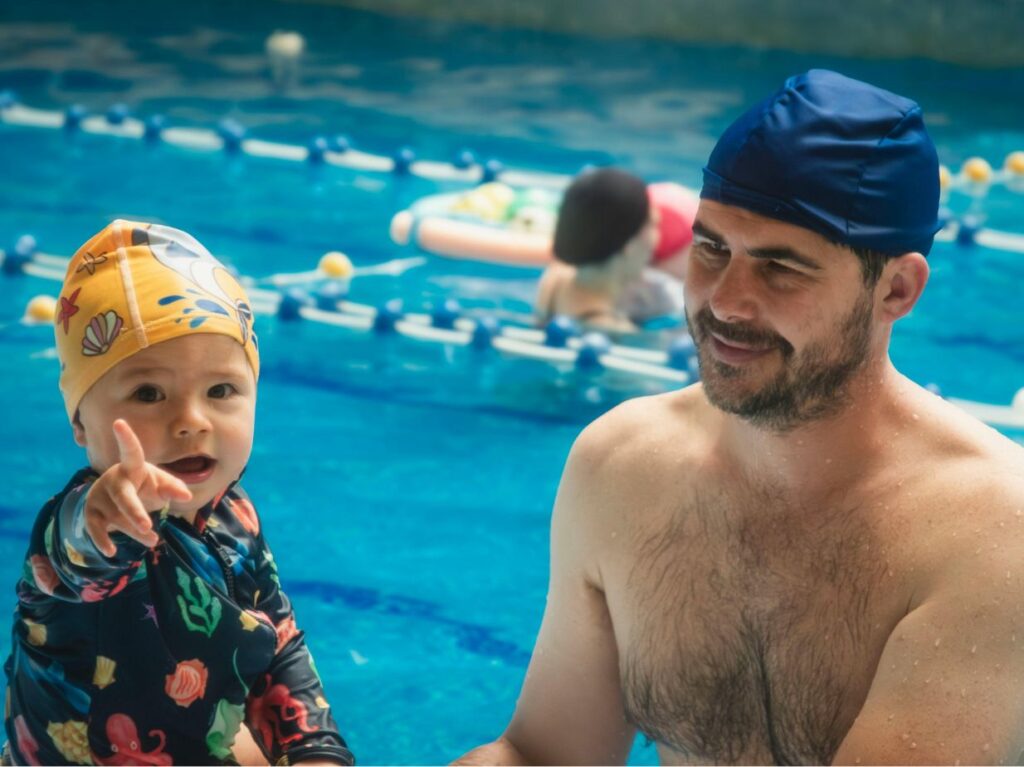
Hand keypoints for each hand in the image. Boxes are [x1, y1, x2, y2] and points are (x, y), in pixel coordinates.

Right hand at [83, 419, 192, 556]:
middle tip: (148, 526)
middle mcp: (114, 480)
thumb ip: (173, 487)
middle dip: (135, 512)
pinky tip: (111, 551)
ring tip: (153, 540)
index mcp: (132, 467)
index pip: (131, 451)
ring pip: (117, 517)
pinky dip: (103, 540)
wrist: (118, 498)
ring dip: (134, 531)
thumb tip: (186, 495)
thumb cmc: (144, 485)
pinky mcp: (92, 513)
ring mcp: (100, 496)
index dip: (126, 438)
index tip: (119, 422)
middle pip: (124, 497)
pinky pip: (96, 528)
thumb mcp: (161, 483)